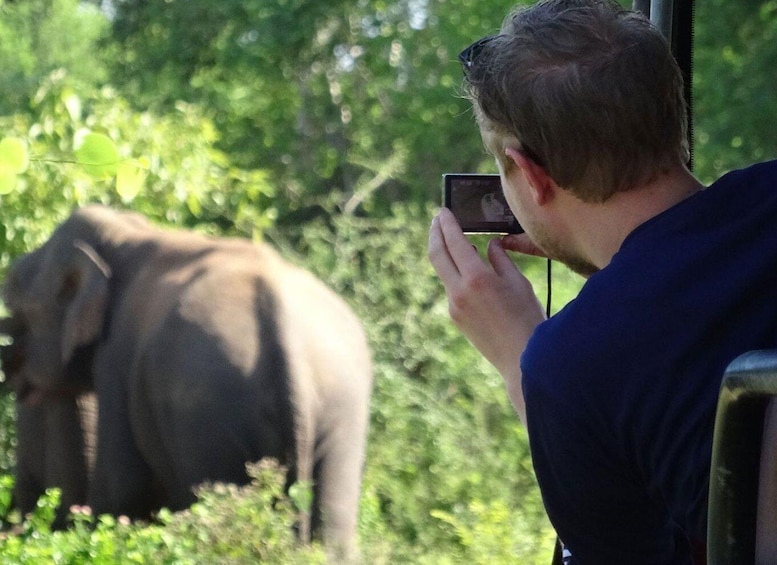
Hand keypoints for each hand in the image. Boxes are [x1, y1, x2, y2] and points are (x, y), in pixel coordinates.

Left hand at [428, 208, 545, 420]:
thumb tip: (489, 245)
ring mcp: (453, 306)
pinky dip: (455, 273)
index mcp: (476, 278)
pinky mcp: (455, 317)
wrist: (521, 359)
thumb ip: (500, 259)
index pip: (454, 242)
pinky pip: (451, 288)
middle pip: (436, 255)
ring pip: (443, 272)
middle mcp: (459, 291)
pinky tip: (465, 269)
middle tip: (437, 219)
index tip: (443, 211)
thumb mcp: (518, 282)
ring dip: (444, 253)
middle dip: (435, 233)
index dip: (447, 224)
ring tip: (450, 239)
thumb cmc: (527, 317)